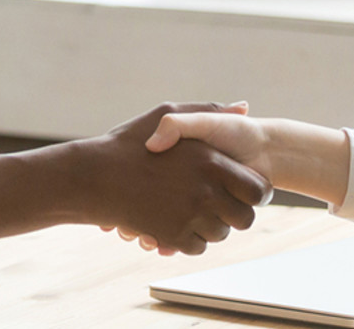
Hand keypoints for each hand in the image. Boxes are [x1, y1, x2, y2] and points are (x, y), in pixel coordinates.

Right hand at [75, 102, 269, 256]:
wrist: (95, 177)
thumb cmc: (130, 144)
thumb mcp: (168, 115)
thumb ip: (210, 110)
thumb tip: (243, 106)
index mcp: (211, 162)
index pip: (258, 190)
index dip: (254, 193)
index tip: (243, 192)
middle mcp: (206, 192)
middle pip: (244, 219)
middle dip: (235, 215)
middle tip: (222, 207)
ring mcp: (189, 217)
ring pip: (220, 235)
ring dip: (210, 227)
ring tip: (193, 211)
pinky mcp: (173, 237)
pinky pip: (197, 247)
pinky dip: (189, 239)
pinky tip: (175, 222)